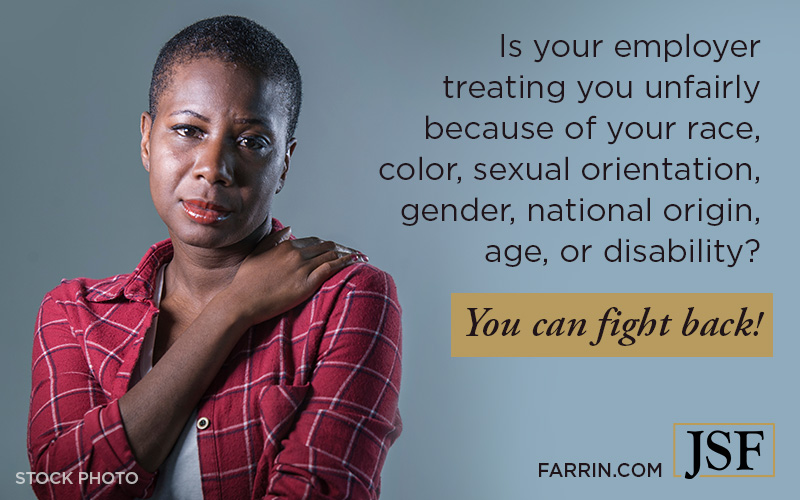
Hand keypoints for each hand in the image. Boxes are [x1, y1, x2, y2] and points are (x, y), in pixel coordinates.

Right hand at [224, 227, 366, 324]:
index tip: (338, 249)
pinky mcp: (306, 284)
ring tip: (361, 257)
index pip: (315, 242)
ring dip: (349, 255)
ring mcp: (302, 268)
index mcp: (286, 246)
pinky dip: (345, 263)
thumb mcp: (257, 253)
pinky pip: (331, 269)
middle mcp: (296, 254)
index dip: (329, 245)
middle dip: (343, 249)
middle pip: (327, 247)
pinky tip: (355, 263)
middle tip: (356, 253)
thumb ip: (274, 239)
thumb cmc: (245, 282)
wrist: (241, 302)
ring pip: (332, 256)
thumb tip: (291, 228)